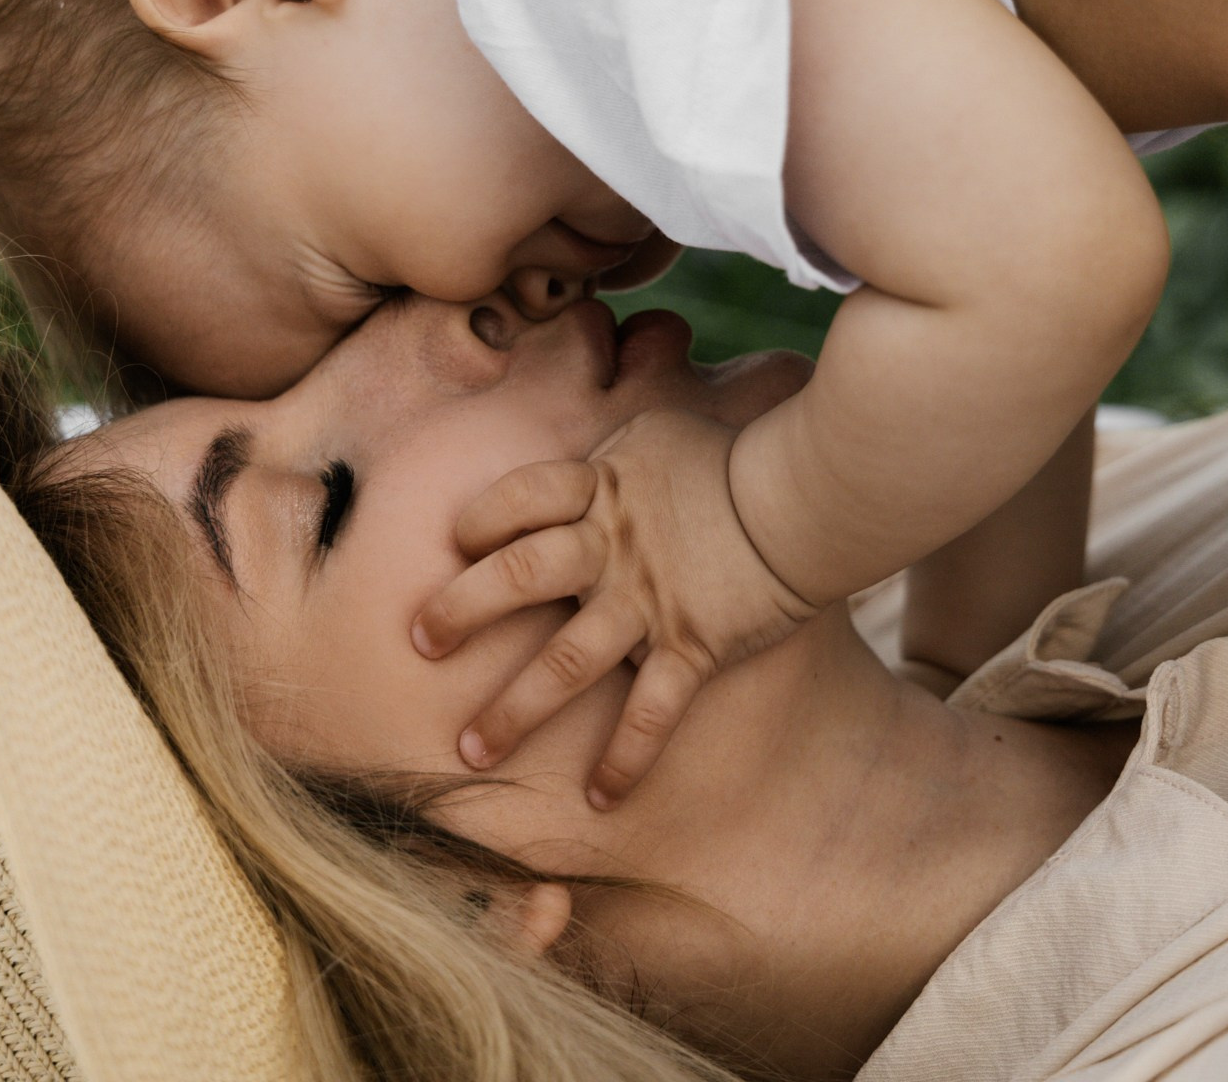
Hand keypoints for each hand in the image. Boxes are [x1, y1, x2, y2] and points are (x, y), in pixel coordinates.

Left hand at [411, 409, 818, 807]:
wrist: (806, 497)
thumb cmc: (735, 458)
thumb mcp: (661, 431)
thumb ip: (616, 448)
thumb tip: (590, 449)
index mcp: (600, 487)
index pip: (519, 497)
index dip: (482, 519)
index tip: (454, 544)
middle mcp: (610, 546)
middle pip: (517, 575)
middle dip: (461, 611)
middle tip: (420, 643)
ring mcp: (647, 600)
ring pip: (565, 662)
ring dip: (514, 710)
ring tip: (472, 753)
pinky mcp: (692, 645)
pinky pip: (651, 712)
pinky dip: (627, 758)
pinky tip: (601, 797)